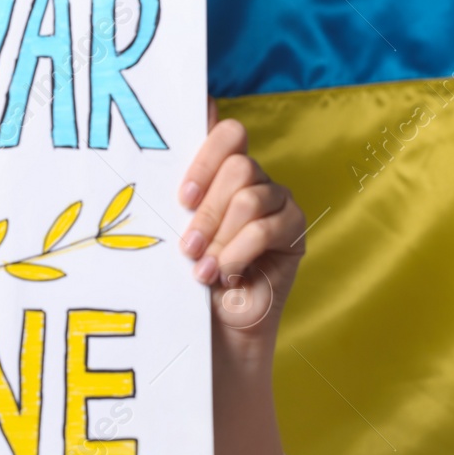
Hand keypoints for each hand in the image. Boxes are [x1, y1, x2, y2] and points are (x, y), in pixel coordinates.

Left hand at [176, 97, 304, 342]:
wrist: (216, 322)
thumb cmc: (191, 270)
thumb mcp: (177, 227)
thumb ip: (180, 193)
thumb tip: (159, 150)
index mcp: (223, 167)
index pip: (227, 132)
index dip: (206, 157)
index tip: (183, 198)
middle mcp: (254, 177)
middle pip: (238, 167)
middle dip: (207, 211)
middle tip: (188, 246)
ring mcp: (277, 200)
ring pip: (250, 199)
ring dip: (220, 238)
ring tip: (203, 267)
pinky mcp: (294, 228)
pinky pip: (266, 229)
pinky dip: (238, 255)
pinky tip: (225, 275)